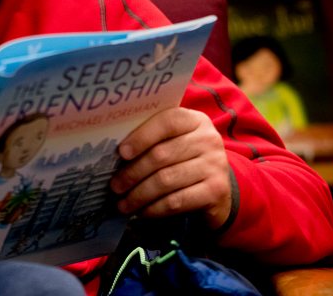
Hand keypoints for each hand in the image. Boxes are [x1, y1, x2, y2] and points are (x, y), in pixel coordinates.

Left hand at [110, 107, 231, 229]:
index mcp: (194, 120)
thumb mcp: (174, 140)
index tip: (121, 153)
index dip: (141, 137)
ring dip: (139, 194)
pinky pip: (177, 201)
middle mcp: (208, 139)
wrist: (217, 186)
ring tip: (123, 203)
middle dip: (133, 173)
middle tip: (115, 186)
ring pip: (166, 180)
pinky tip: (142, 211)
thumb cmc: (184, 158)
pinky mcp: (216, 191)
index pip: (167, 122)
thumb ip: (152, 138)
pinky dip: (155, 208)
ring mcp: (215, 165)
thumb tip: (115, 152)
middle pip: (161, 155)